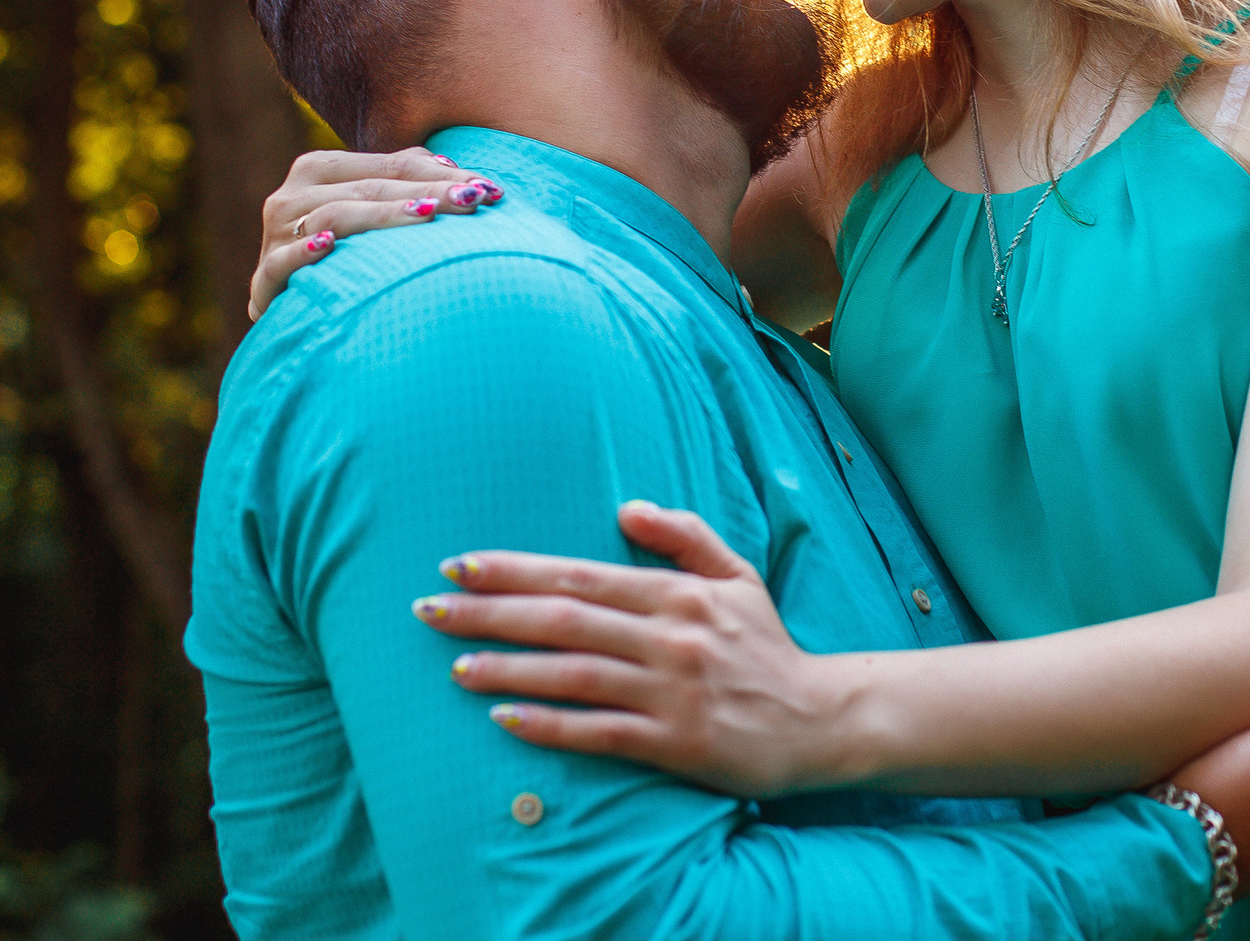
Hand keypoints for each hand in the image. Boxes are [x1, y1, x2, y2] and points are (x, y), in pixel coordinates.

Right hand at [248, 147, 503, 320]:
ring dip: (383, 215)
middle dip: (427, 192)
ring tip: (428, 214)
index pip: (389, 165)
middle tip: (474, 201)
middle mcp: (292, 196)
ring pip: (334, 216)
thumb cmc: (344, 254)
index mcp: (318, 169)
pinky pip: (282, 263)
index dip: (440, 172)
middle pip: (369, 188)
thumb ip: (403, 180)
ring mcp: (274, 236)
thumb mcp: (371, 209)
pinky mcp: (263, 279)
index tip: (487, 186)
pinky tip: (329, 246)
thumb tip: (449, 166)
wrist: (290, 309)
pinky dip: (304, 253)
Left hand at [413, 501, 836, 797]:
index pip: (580, 574)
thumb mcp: (737, 576)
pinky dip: (548, 725)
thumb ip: (684, 536)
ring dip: (508, 668)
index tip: (460, 564)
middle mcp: (670, 637)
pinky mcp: (675, 743)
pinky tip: (504, 719)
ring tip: (454, 665)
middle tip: (428, 609)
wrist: (820, 719)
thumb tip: (626, 506)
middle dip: (490, 612)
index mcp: (678, 593)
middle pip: (564, 619)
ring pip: (573, 674)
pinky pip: (598, 732)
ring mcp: (671, 691)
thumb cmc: (767, 646)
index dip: (515, 569)